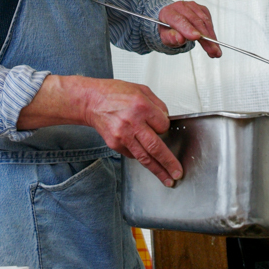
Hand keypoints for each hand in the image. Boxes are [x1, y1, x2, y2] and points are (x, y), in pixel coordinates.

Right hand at [18, 75, 182, 187]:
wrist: (91, 101)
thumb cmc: (114, 93)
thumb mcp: (141, 89)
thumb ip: (157, 104)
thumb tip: (167, 119)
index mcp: (141, 106)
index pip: (164, 125)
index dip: (165, 126)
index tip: (163, 126)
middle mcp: (132, 122)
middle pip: (156, 147)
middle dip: (169, 162)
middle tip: (177, 173)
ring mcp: (123, 136)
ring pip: (144, 157)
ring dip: (158, 170)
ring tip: (167, 179)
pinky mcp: (115, 144)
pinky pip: (132, 154)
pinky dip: (140, 156)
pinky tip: (144, 157)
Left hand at [158, 1, 221, 57]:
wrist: (171, 22)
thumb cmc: (168, 29)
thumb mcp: (165, 37)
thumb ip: (171, 38)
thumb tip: (180, 38)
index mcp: (168, 13)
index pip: (179, 20)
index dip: (188, 28)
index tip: (196, 37)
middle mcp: (181, 7)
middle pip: (195, 21)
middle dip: (205, 38)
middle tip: (212, 50)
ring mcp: (192, 7)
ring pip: (205, 21)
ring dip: (212, 37)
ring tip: (215, 50)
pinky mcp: (201, 9)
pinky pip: (209, 21)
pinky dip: (212, 33)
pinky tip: (214, 43)